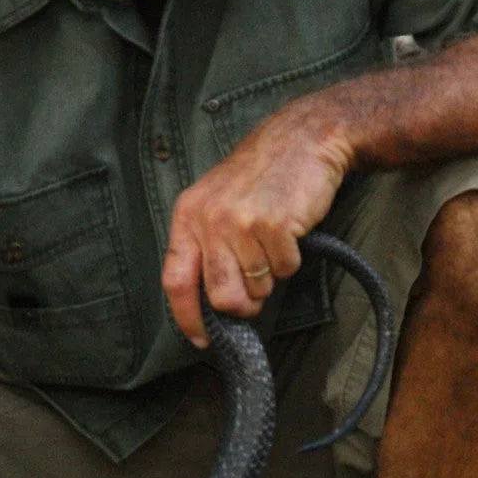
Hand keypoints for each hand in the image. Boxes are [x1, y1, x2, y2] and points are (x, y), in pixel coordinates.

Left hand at [162, 99, 353, 346]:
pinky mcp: (273, 224)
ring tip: (273, 243)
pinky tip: (290, 231)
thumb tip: (211, 302)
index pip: (176, 280)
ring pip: (256, 287)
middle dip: (243, 305)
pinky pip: (284, 269)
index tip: (201, 339)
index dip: (187, 317)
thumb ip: (207, 245)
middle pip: (221, 296)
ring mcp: (240, 222)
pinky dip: (291, 259)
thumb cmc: (261, 175)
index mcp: (188, 216)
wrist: (302, 138)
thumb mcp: (217, 201)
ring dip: (270, 277)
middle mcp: (209, 220)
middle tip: (255, 294)